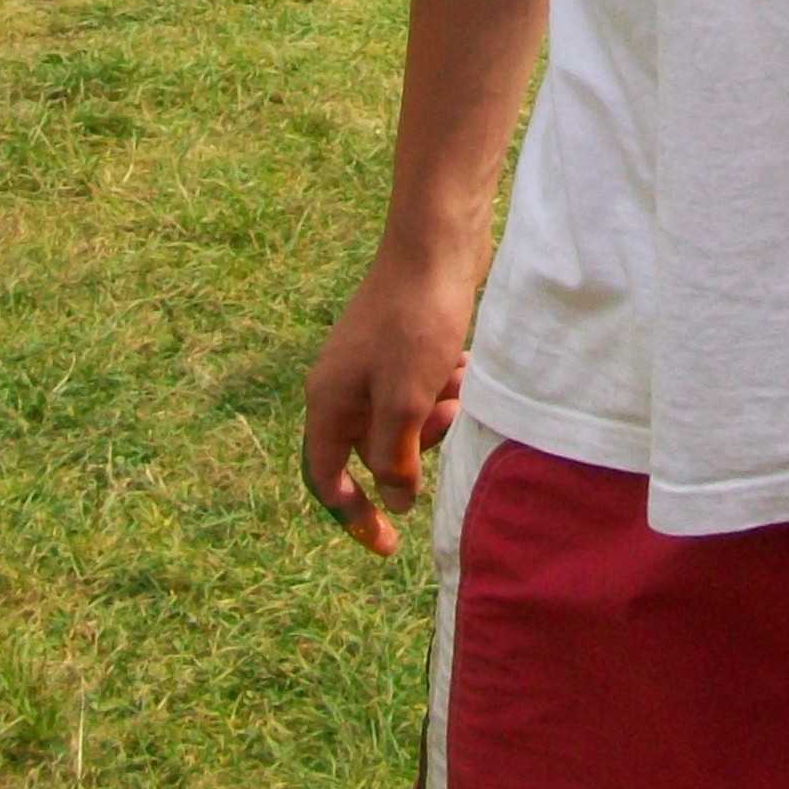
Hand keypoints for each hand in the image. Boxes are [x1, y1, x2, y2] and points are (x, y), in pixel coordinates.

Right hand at [302, 250, 474, 555]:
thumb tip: (393, 499)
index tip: (388, 546)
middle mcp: (341, 382)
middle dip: (413, 447)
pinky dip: (441, 387)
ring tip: (458, 382)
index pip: (326, 476)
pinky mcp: (400, 343)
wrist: (437, 242)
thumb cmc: (417, 321)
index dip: (353, 516)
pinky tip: (462, 364)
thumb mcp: (405, 402)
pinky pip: (418, 387)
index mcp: (327, 399)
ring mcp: (370, 360)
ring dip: (434, 414)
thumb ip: (394, 457)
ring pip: (400, 418)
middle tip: (445, 418)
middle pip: (371, 447)